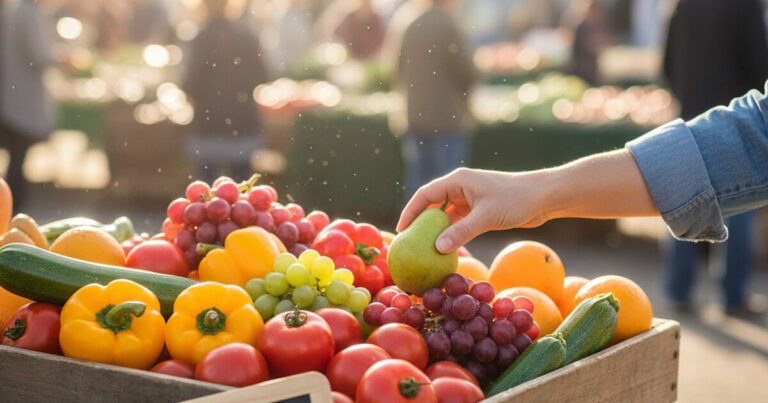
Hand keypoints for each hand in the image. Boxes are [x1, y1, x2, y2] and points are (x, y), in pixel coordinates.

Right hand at [397, 168, 550, 252]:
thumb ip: (461, 232)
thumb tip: (437, 248)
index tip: (402, 231)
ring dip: (436, 230)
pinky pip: (458, 222)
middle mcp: (460, 187)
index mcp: (458, 180)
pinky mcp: (479, 209)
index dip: (410, 212)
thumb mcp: (486, 217)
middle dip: (420, 222)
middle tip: (409, 243)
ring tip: (424, 248)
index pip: (425, 195)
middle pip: (432, 205)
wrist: (544, 197)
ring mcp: (469, 198)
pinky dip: (451, 234)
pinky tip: (446, 249)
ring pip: (445, 215)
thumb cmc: (516, 200)